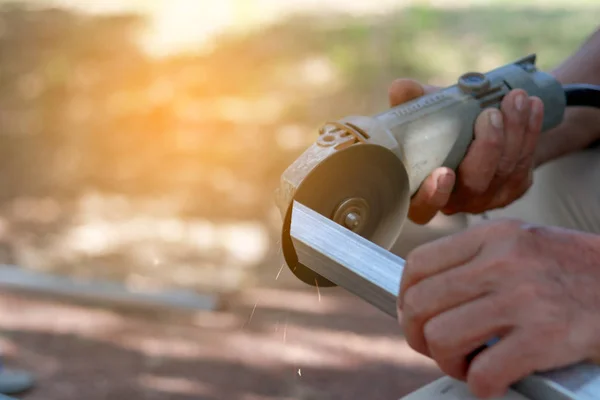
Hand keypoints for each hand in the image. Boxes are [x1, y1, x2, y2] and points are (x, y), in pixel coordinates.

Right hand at [388, 79, 544, 223]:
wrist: (480, 128)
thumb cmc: (442, 127)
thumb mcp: (424, 112)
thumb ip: (411, 102)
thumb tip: (401, 89)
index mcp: (421, 193)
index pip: (424, 208)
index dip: (433, 196)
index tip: (443, 172)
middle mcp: (454, 203)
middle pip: (474, 185)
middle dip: (487, 148)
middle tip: (490, 113)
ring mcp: (486, 200)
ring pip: (504, 170)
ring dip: (515, 131)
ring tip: (516, 96)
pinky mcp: (513, 189)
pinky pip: (524, 162)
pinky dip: (530, 131)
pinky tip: (532, 106)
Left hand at [397, 219, 599, 397]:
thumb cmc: (573, 272)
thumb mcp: (520, 245)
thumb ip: (475, 261)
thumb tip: (423, 296)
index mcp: (493, 236)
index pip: (418, 265)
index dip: (406, 298)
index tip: (416, 316)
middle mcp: (503, 261)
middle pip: (420, 304)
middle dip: (419, 336)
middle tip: (439, 348)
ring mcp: (523, 297)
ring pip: (441, 337)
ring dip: (448, 363)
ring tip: (468, 365)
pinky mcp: (546, 336)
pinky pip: (483, 372)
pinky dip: (482, 385)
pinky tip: (495, 381)